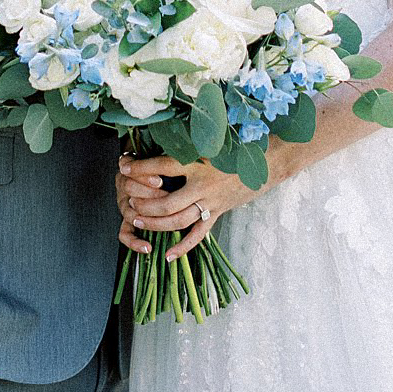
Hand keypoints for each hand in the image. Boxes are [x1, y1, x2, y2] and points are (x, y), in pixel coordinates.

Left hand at [115, 153, 266, 259]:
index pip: (162, 166)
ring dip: (156, 224)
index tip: (124, 167)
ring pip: (178, 221)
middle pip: (166, 202)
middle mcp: (203, 184)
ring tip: (138, 222)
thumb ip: (188, 142)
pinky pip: (198, 234)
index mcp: (199, 162)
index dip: (140, 168)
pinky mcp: (218, 213)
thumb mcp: (211, 140)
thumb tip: (161, 135)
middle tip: (130, 202)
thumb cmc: (237, 146)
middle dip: (144, 205)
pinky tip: (168, 256)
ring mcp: (211, 202)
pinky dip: (183, 247)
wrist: (268, 161)